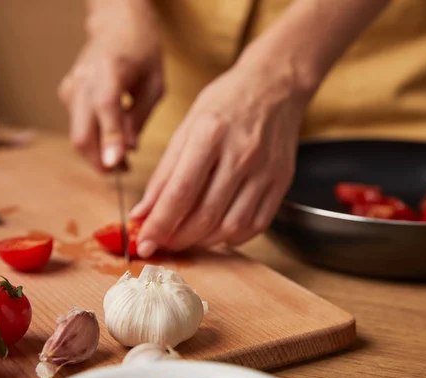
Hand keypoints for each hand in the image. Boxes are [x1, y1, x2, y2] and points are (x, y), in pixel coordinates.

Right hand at [58, 0, 163, 170]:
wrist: (115, 23)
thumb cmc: (141, 50)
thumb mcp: (154, 84)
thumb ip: (139, 117)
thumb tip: (127, 151)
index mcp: (108, 71)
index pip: (106, 109)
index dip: (110, 140)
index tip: (116, 165)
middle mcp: (83, 81)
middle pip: (81, 134)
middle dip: (101, 161)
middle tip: (125, 172)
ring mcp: (71, 89)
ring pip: (77, 136)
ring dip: (98, 155)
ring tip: (124, 161)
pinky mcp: (67, 96)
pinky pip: (78, 128)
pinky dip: (93, 142)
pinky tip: (112, 143)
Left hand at [129, 60, 311, 257]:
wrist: (275, 87)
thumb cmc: (227, 102)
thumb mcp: (187, 127)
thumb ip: (165, 172)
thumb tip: (144, 212)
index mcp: (211, 133)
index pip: (181, 191)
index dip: (159, 224)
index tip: (143, 243)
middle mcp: (242, 154)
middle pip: (205, 215)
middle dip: (177, 238)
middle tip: (161, 242)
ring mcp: (266, 170)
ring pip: (231, 227)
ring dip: (203, 241)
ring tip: (186, 237)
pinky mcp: (282, 182)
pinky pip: (256, 225)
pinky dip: (231, 237)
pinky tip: (216, 231)